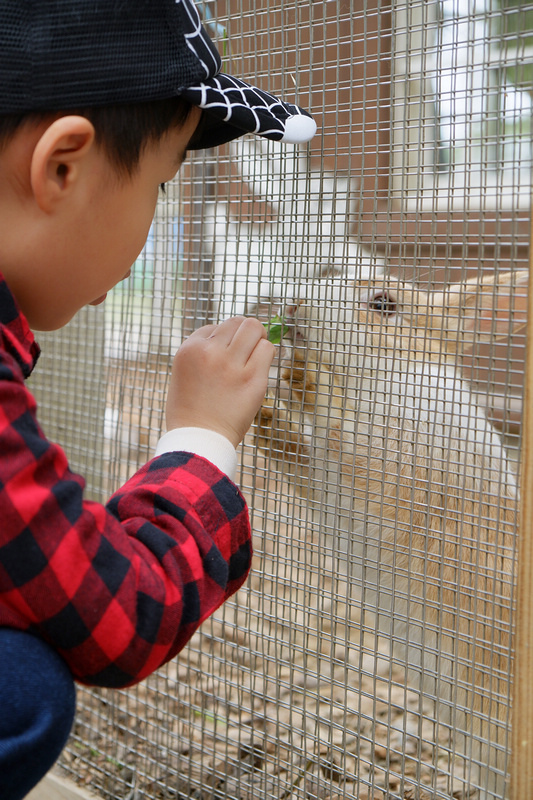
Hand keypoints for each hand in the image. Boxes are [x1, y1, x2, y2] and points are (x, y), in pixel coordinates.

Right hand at [166, 316, 274, 447]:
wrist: (199, 440)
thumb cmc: (190, 412)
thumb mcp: (183, 373)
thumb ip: (202, 353)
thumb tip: (228, 336)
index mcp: (189, 349)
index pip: (214, 327)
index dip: (222, 340)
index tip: (222, 357)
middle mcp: (211, 352)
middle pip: (237, 322)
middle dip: (243, 333)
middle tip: (244, 350)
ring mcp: (233, 365)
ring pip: (255, 329)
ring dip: (257, 340)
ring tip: (252, 357)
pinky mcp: (253, 379)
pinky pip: (268, 349)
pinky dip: (266, 355)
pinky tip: (258, 368)